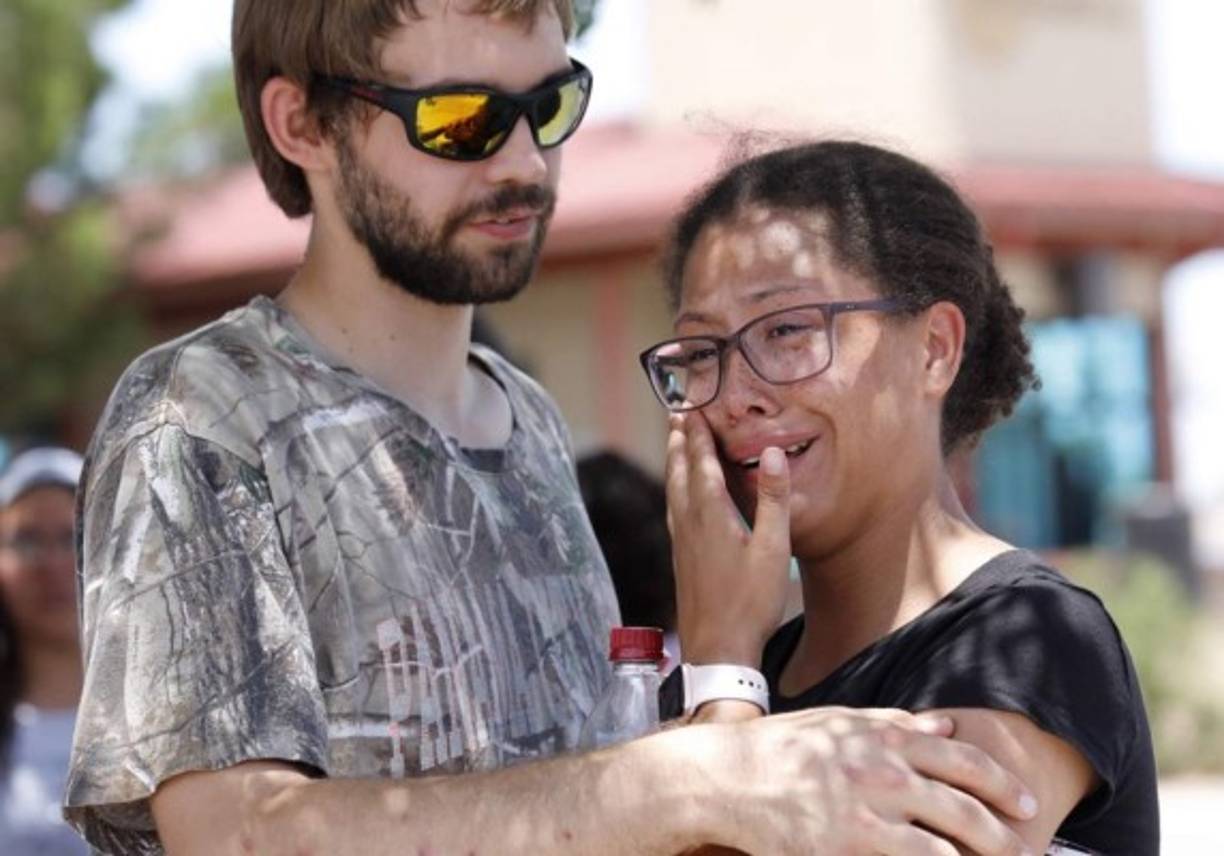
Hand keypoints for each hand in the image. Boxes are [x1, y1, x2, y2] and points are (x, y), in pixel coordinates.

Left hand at [666, 412, 791, 665]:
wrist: (718, 650)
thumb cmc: (749, 602)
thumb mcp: (774, 548)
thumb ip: (773, 499)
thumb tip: (772, 452)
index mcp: (710, 514)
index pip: (700, 462)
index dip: (696, 433)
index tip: (692, 407)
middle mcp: (689, 523)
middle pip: (679, 471)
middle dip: (679, 441)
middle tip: (676, 415)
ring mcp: (681, 542)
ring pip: (672, 491)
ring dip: (674, 463)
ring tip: (674, 445)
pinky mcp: (681, 559)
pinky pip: (674, 510)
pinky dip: (675, 489)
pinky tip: (679, 498)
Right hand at [702, 707, 1037, 855]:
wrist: (729, 776)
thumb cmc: (783, 747)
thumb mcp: (839, 722)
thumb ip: (894, 723)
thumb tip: (945, 724)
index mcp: (885, 736)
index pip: (963, 757)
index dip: (1002, 782)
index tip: (1027, 802)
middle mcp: (884, 770)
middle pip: (966, 804)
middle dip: (1005, 829)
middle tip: (1028, 844)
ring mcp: (869, 810)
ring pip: (948, 842)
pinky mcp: (851, 847)